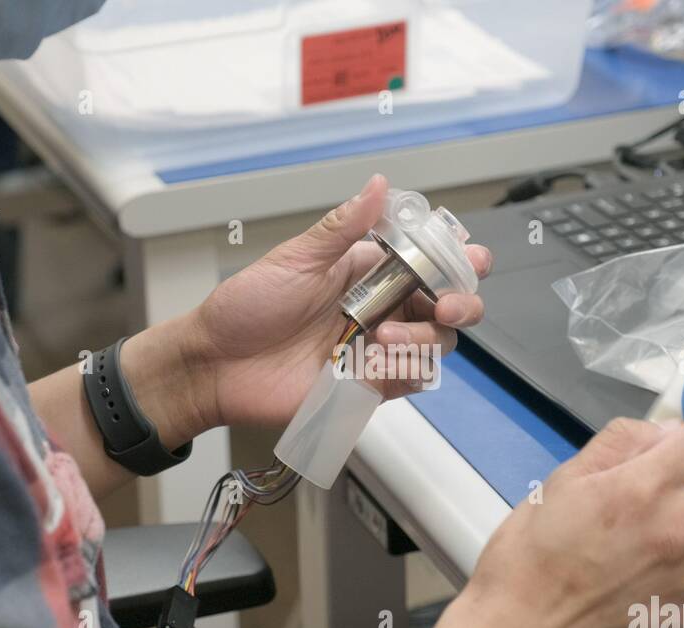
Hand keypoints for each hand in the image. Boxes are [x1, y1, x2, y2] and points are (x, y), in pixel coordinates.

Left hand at [182, 174, 490, 428]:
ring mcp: (378, 348)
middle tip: (445, 305)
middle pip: (449, 305)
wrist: (215, 365)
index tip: (468, 257)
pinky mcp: (369, 385)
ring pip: (436, 344)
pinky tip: (380, 363)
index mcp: (369, 271)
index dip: (458, 259)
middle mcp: (382, 308)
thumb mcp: (296, 259)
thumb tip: (379, 185)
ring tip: (385, 337)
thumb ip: (344, 226)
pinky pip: (411, 380)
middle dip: (462, 303)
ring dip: (425, 338)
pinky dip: (408, 371)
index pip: (431, 261)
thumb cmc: (246, 309)